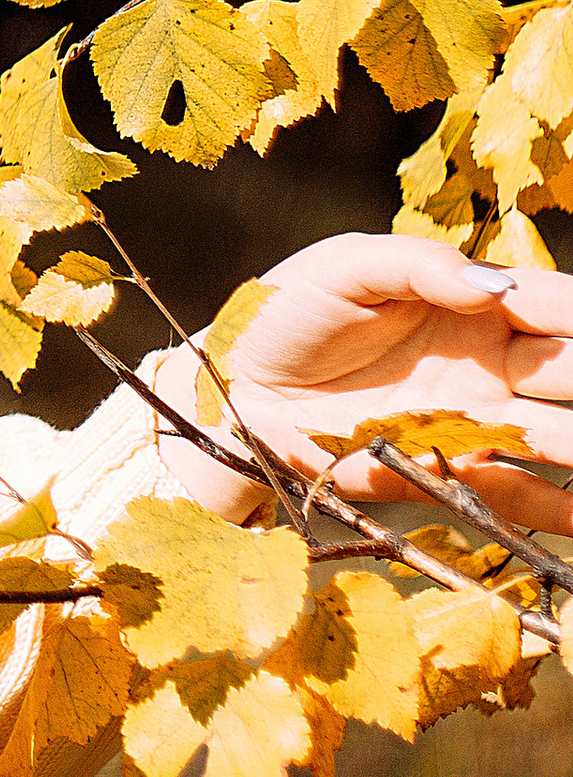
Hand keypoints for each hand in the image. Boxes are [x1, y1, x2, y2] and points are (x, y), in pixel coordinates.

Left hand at [190, 232, 572, 534]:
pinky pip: (520, 495)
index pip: (557, 304)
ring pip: (561, 436)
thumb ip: (419, 266)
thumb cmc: (290, 309)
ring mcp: (476, 422)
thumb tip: (494, 287)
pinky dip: (562, 510)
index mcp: (475, 301)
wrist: (236, 389)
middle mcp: (493, 362)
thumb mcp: (347, 267)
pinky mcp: (449, 473)